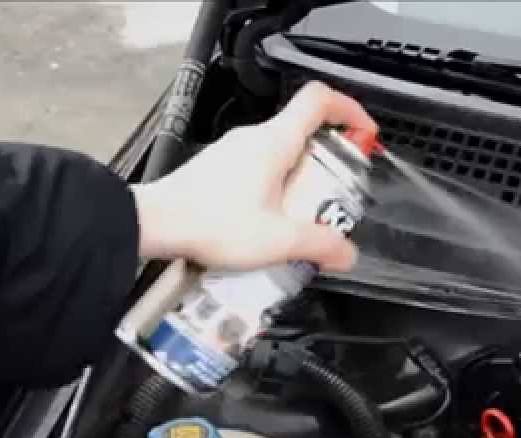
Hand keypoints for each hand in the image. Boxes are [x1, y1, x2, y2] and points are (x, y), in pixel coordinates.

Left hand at [132, 81, 376, 270]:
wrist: (155, 224)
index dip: (349, 109)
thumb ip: (320, 244)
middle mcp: (254, 138)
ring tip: (305, 217)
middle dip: (330, 161)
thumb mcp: (278, 240)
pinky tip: (272, 224)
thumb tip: (347, 253)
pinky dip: (277, 189)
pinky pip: (261, 169)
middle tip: (337, 193)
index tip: (365, 132)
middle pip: (305, 131)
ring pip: (282, 153)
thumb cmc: (210, 222)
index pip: (319, 100)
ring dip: (302, 179)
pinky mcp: (220, 169)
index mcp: (275, 142)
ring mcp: (234, 151)